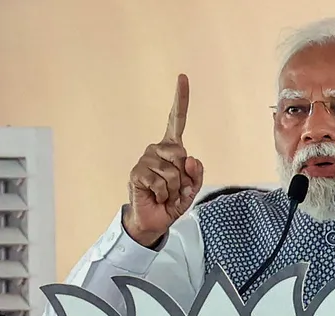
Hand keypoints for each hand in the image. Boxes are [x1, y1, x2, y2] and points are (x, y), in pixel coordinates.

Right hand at [124, 74, 203, 246]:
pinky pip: (161, 183)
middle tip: (175, 189)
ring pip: (174, 172)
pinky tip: (156, 196)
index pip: (177, 120)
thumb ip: (196, 174)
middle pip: (182, 156)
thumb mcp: (192, 189)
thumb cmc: (173, 201)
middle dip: (185, 178)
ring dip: (175, 190)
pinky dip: (164, 195)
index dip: (181, 99)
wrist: (154, 220)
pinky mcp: (137, 172)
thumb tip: (190, 158)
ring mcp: (146, 159)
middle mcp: (157, 149)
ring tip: (166, 194)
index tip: (182, 76)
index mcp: (172, 148)